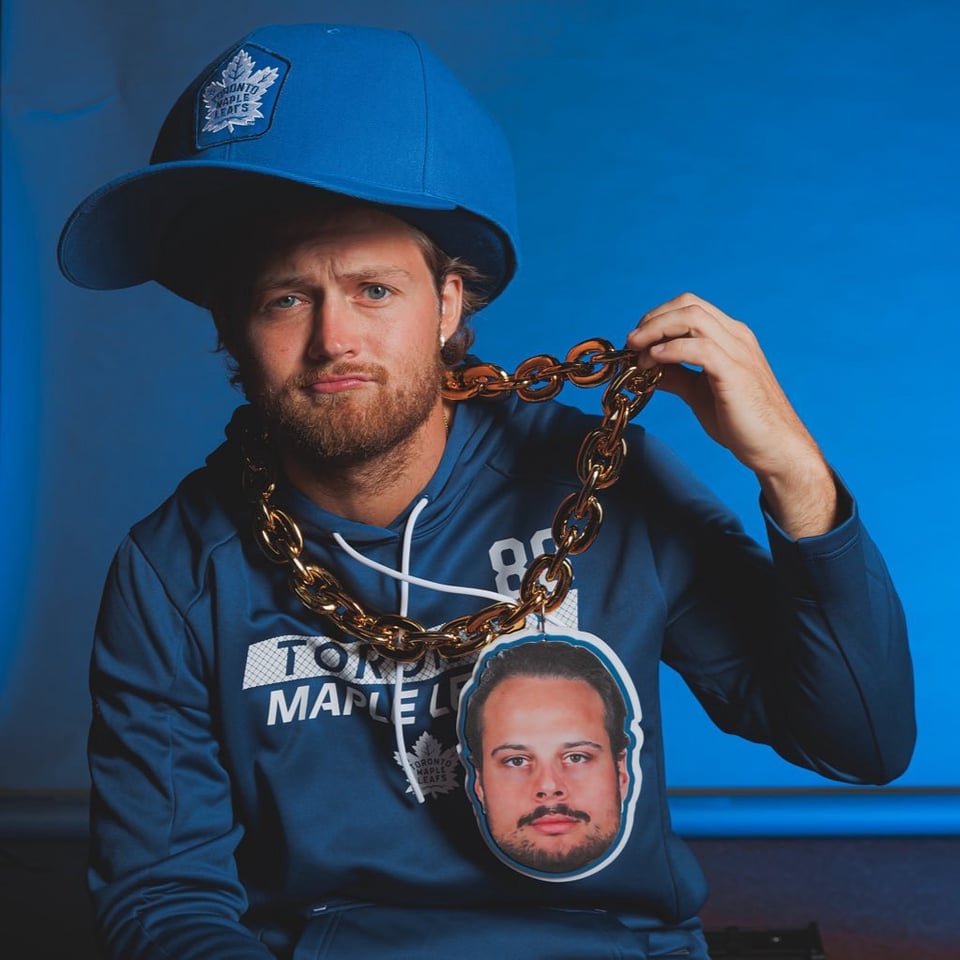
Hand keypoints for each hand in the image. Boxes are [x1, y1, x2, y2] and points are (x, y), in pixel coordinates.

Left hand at [626, 293, 836, 537]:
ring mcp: (738, 352)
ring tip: (637, 353)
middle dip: (652, 320)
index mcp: (730, 338)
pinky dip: (671, 350)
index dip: (657, 317)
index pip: (689, 307)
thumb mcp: (698, 393)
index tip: (636, 341)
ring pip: (693, 318)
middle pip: (688, 305)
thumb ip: (677, 376)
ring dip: (656, 331)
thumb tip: (649, 368)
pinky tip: (654, 362)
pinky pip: (700, 348)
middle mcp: (736, 337)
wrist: (774, 448)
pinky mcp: (736, 373)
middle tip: (631, 343)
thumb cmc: (741, 422)